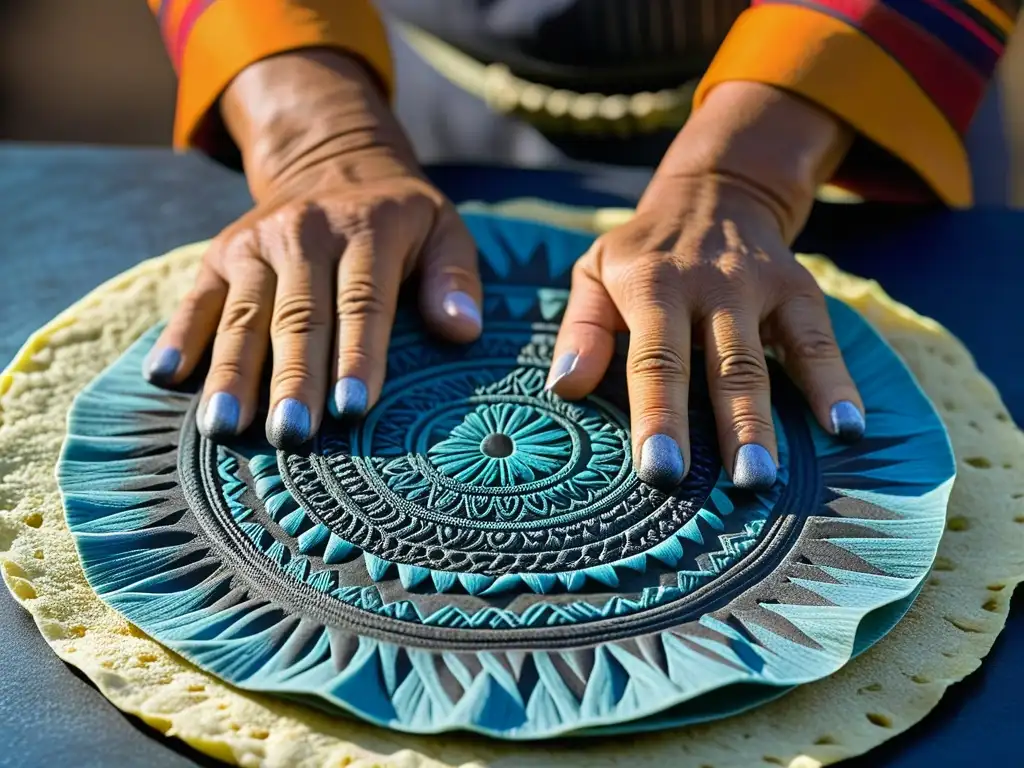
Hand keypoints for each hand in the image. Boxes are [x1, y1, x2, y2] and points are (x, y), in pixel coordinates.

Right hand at [143, 51, 481, 447]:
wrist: (332, 162)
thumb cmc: (399, 218)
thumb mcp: (444, 229)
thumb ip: (455, 277)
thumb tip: (462, 330)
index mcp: (367, 230)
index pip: (362, 301)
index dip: (358, 355)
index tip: (353, 407)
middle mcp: (305, 233)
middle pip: (298, 316)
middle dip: (293, 378)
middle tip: (290, 435)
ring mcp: (256, 244)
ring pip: (243, 315)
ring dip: (232, 372)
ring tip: (225, 426)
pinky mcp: (220, 254)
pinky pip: (197, 298)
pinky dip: (180, 336)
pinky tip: (165, 378)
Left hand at [546, 83, 865, 489]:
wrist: (715, 193)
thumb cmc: (644, 254)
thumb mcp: (596, 273)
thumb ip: (580, 330)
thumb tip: (564, 387)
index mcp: (652, 284)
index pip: (654, 360)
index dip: (659, 416)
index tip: (660, 471)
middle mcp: (708, 284)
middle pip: (719, 365)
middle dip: (727, 427)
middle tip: (734, 486)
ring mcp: (758, 286)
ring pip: (765, 360)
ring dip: (769, 420)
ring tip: (768, 477)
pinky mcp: (799, 289)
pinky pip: (819, 341)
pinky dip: (836, 383)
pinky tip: (847, 428)